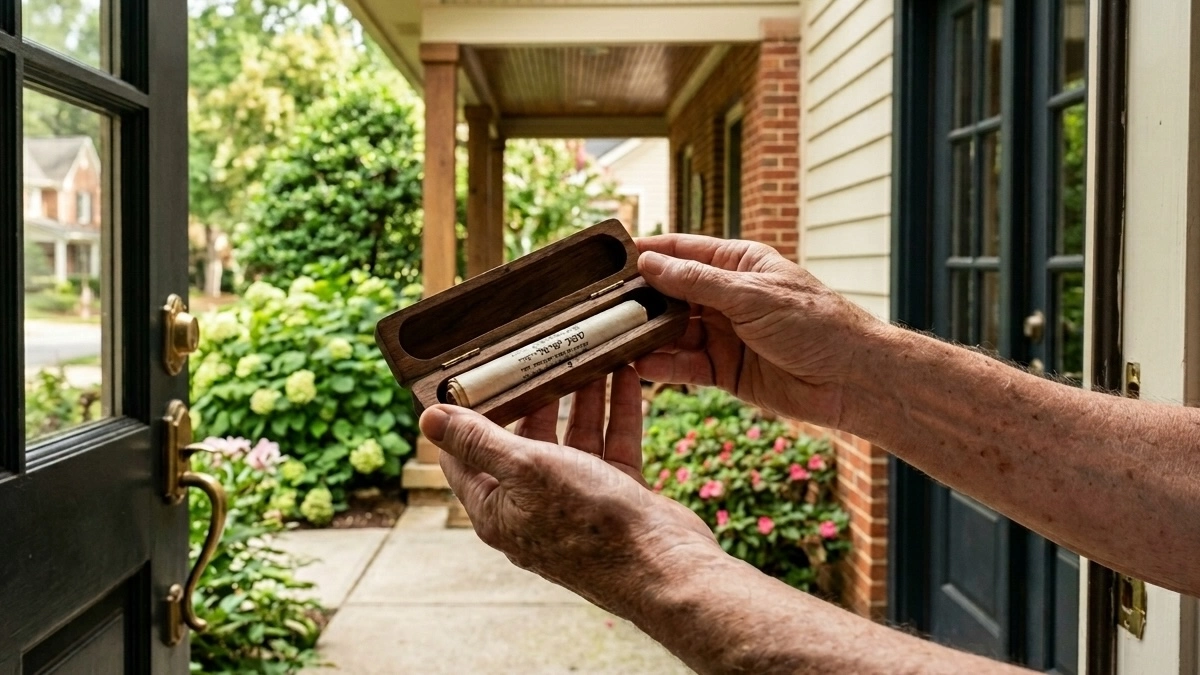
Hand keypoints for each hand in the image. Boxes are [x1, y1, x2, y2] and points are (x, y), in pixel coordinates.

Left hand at [419, 366, 716, 613]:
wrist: (664, 565)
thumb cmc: (590, 524)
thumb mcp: (526, 469)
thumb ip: (479, 441)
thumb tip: (429, 419)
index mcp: (498, 510)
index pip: (465, 458)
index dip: (463, 418)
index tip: (470, 376)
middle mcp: (533, 508)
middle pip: (524, 442)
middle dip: (532, 397)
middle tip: (535, 354)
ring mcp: (576, 503)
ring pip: (572, 440)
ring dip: (579, 398)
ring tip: (585, 354)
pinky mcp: (615, 497)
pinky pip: (611, 446)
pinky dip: (616, 412)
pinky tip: (623, 375)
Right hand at [634, 234, 885, 427]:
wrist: (852, 380)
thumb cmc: (815, 324)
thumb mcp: (752, 296)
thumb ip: (697, 282)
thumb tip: (649, 264)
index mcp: (738, 263)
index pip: (681, 251)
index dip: (646, 252)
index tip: (609, 258)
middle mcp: (726, 296)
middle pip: (670, 293)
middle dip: (638, 298)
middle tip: (598, 304)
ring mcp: (724, 334)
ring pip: (673, 331)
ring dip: (646, 334)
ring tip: (611, 336)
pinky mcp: (724, 370)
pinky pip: (685, 365)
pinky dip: (662, 367)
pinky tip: (638, 366)